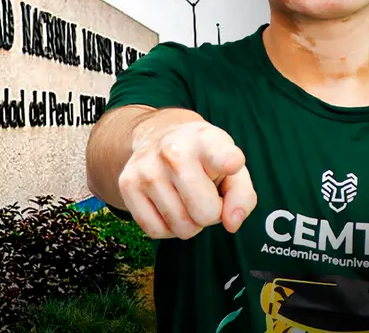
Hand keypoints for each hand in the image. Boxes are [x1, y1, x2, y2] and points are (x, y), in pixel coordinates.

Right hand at [118, 116, 256, 239]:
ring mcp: (146, 168)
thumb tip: (231, 223)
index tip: (232, 163)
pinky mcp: (127, 184)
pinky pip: (155, 231)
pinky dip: (166, 228)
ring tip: (185, 199)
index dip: (228, 161)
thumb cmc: (204, 160)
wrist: (158, 138)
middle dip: (210, 214)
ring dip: (189, 223)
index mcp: (206, 140)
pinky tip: (168, 206)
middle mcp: (173, 151)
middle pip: (205, 213)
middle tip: (204, 196)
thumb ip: (242, 196)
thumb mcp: (232, 168)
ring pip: (181, 227)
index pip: (220, 154)